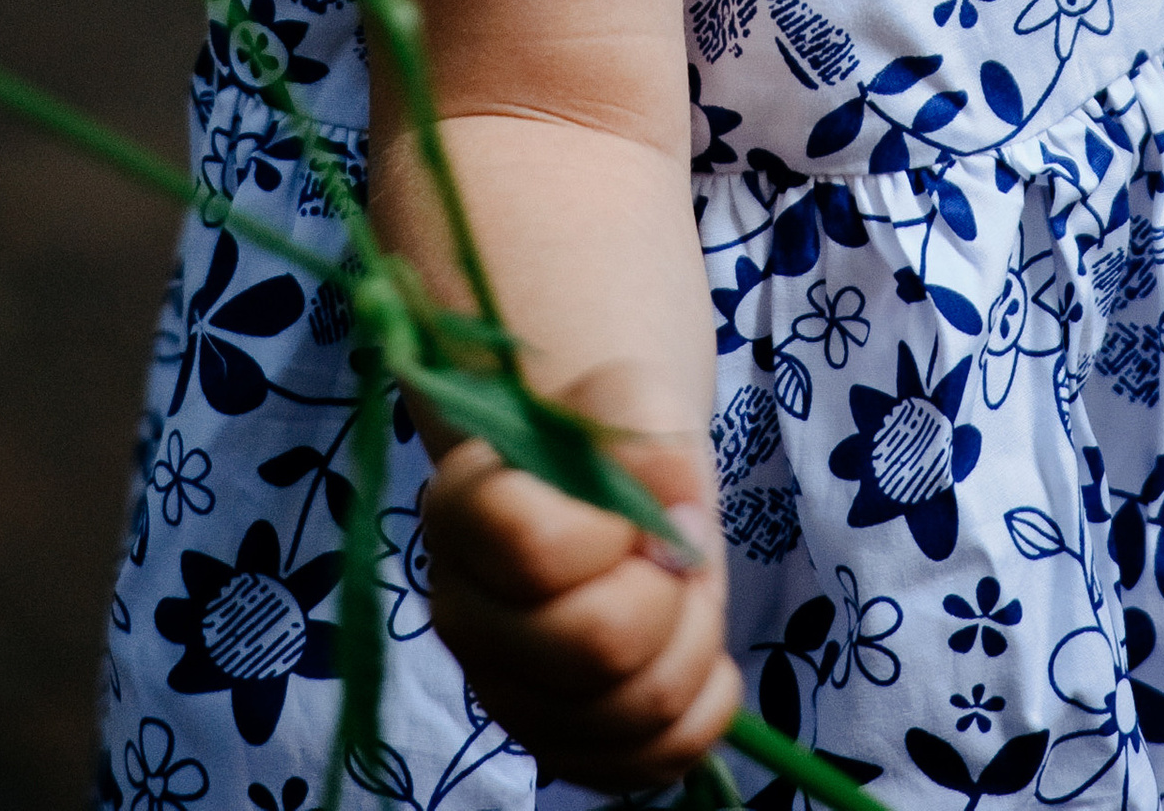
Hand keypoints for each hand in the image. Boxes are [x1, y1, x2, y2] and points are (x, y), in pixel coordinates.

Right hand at [420, 359, 741, 786]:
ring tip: (684, 595)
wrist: (601, 484)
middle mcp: (463, 617)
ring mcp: (505, 696)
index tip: (636, 506)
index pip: (534, 549)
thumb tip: (677, 516)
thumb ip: (649, 438)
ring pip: (630, 710)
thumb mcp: (631, 400)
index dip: (615, 530)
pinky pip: (650, 764)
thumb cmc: (605, 442)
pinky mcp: (556, 748)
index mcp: (460, 515)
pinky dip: (703, 709)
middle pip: (594, 644)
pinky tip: (697, 655)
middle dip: (669, 593)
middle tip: (675, 555)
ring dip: (694, 645)